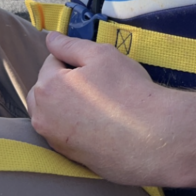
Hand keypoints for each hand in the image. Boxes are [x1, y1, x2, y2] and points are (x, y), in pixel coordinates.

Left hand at [27, 31, 165, 183]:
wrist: (153, 137)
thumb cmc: (127, 91)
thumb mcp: (102, 55)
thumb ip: (70, 45)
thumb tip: (50, 38)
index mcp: (47, 87)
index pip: (52, 61)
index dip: (75, 59)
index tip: (97, 67)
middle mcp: (43, 117)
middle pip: (46, 89)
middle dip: (64, 82)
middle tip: (98, 84)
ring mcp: (54, 140)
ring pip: (53, 112)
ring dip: (68, 104)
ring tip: (100, 104)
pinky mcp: (69, 157)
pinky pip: (65, 133)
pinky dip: (76, 125)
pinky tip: (101, 124)